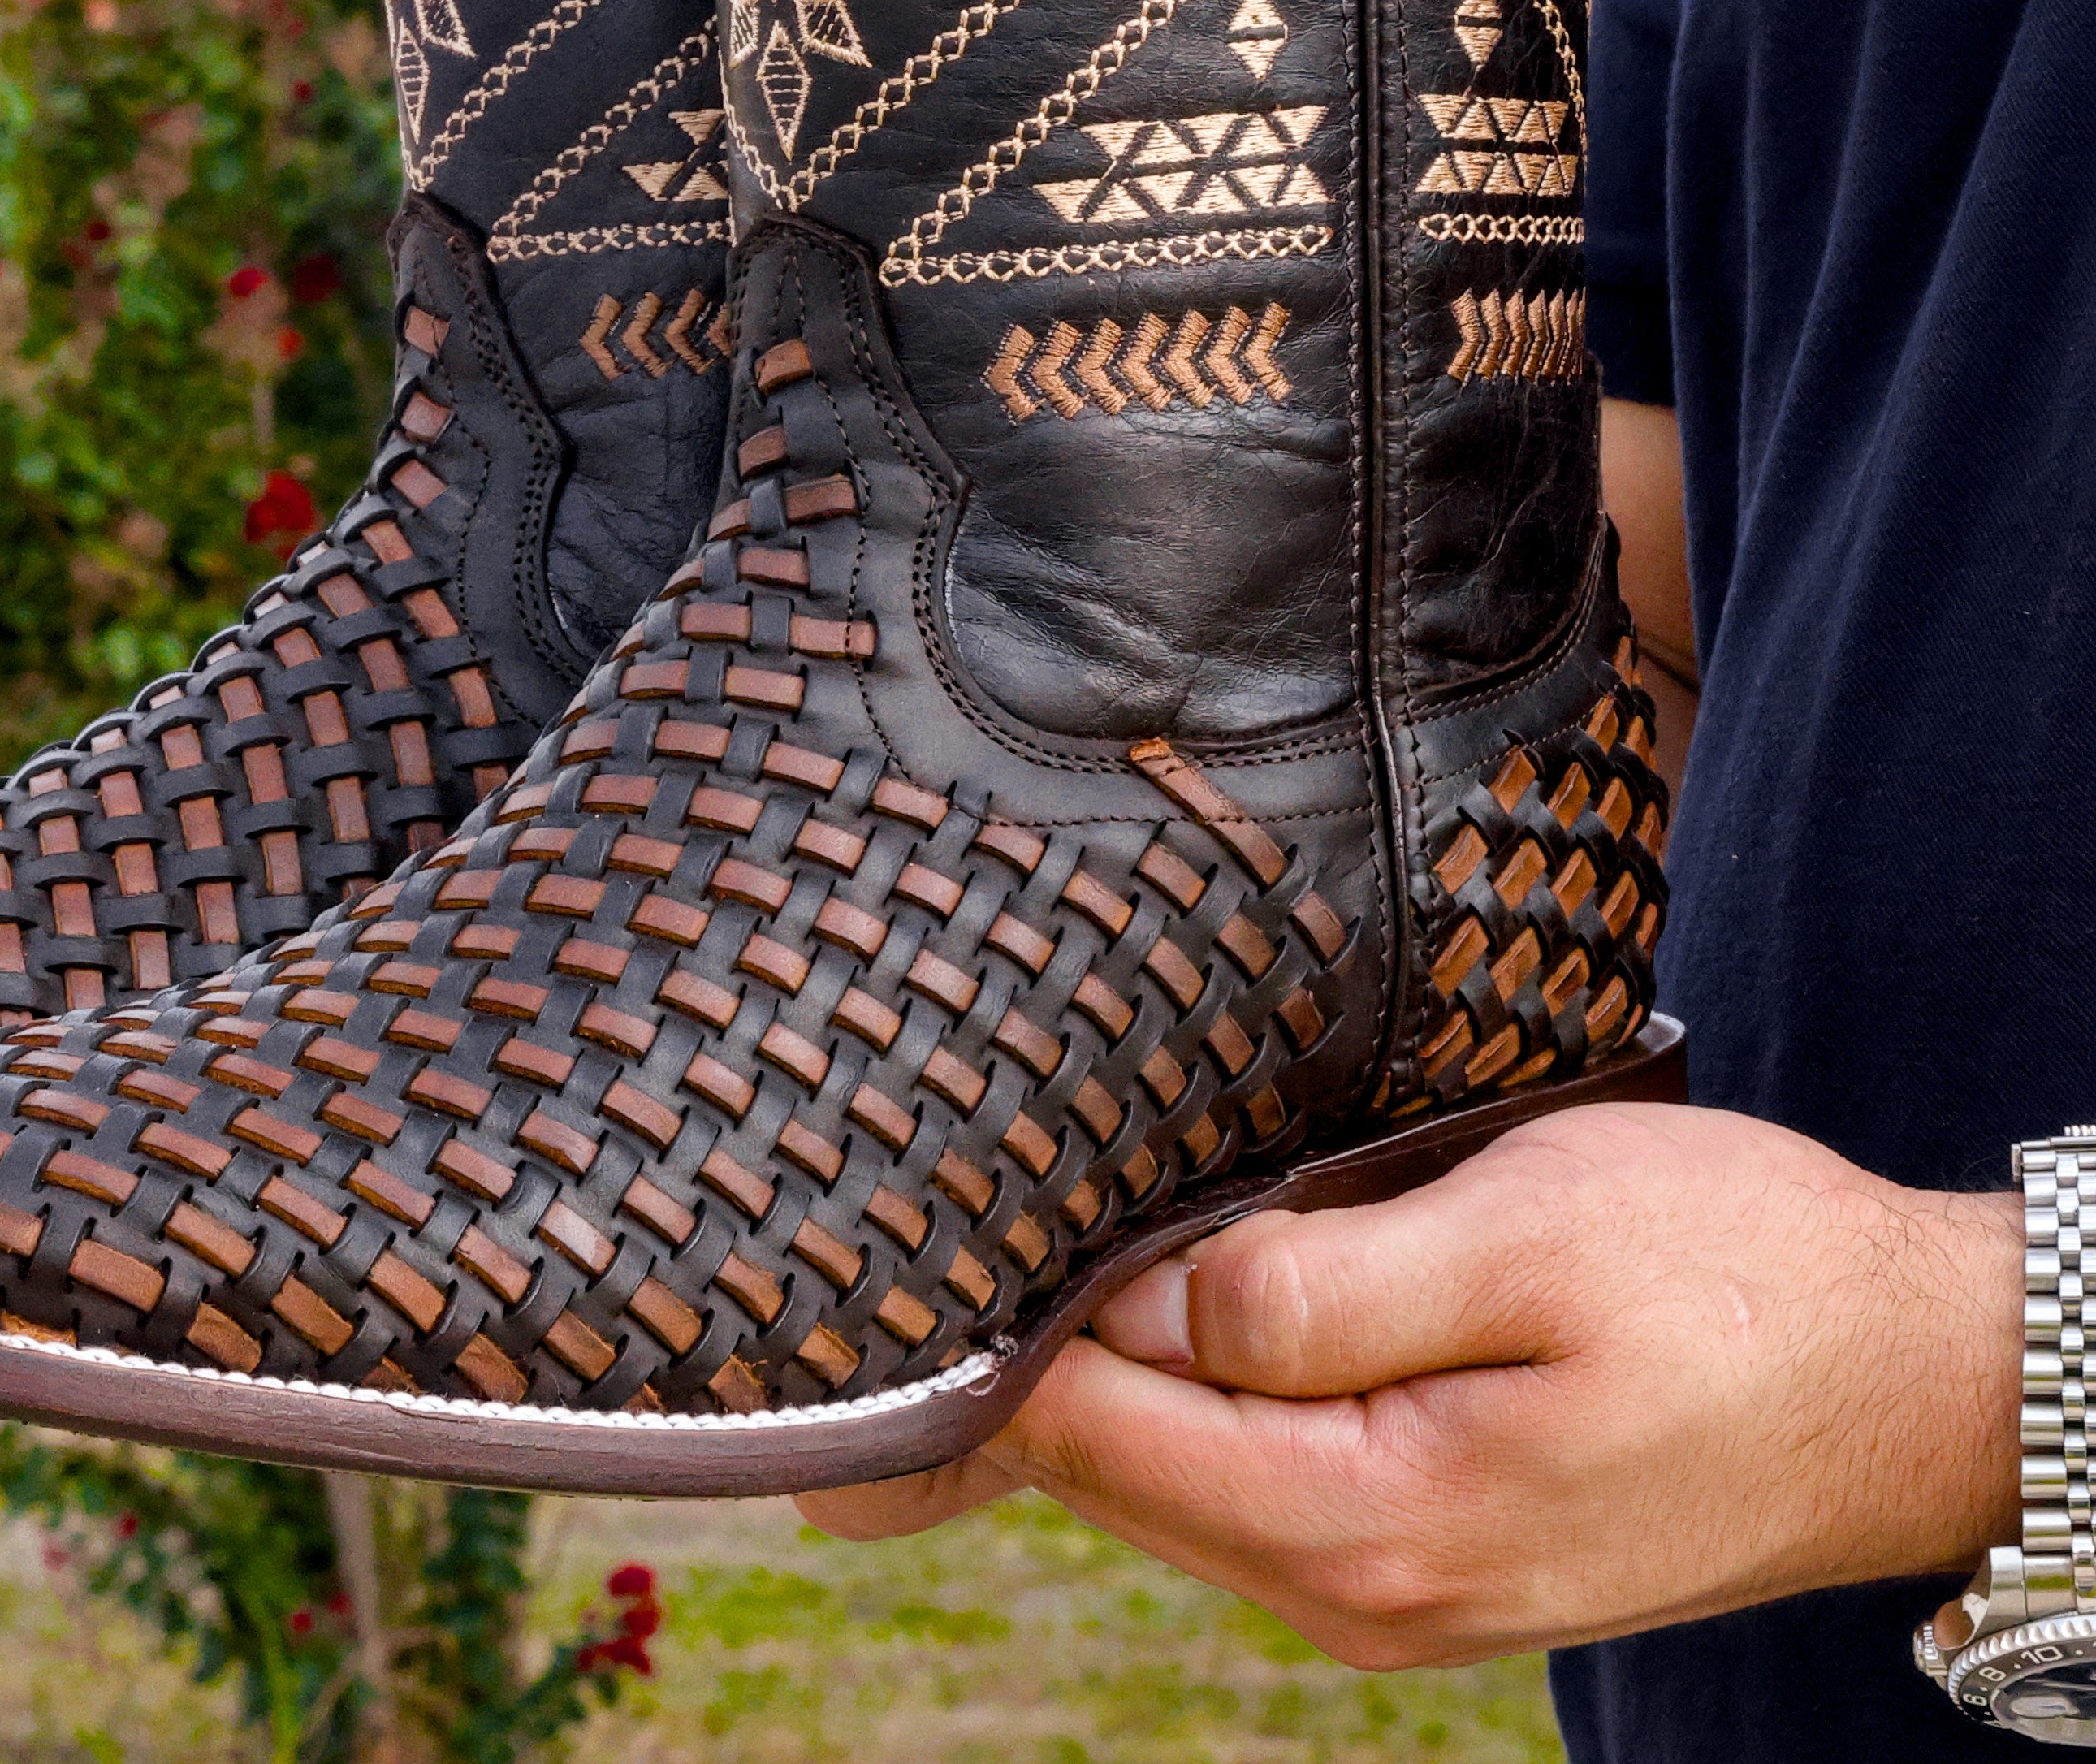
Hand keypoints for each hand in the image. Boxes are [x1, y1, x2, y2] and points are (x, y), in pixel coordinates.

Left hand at [799, 1100, 2021, 1668]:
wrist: (1914, 1383)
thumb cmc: (1734, 1277)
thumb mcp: (1524, 1240)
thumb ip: (1320, 1291)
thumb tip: (1143, 1311)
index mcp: (1366, 1520)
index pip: (1084, 1436)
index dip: (974, 1330)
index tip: (884, 1224)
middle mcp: (1354, 1588)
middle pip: (1102, 1469)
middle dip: (1007, 1351)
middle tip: (907, 1210)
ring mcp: (1387, 1582)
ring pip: (1164, 1474)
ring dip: (1088, 1369)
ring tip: (995, 1236)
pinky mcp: (1423, 1540)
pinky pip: (1240, 1477)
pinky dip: (1173, 1397)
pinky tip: (1138, 1302)